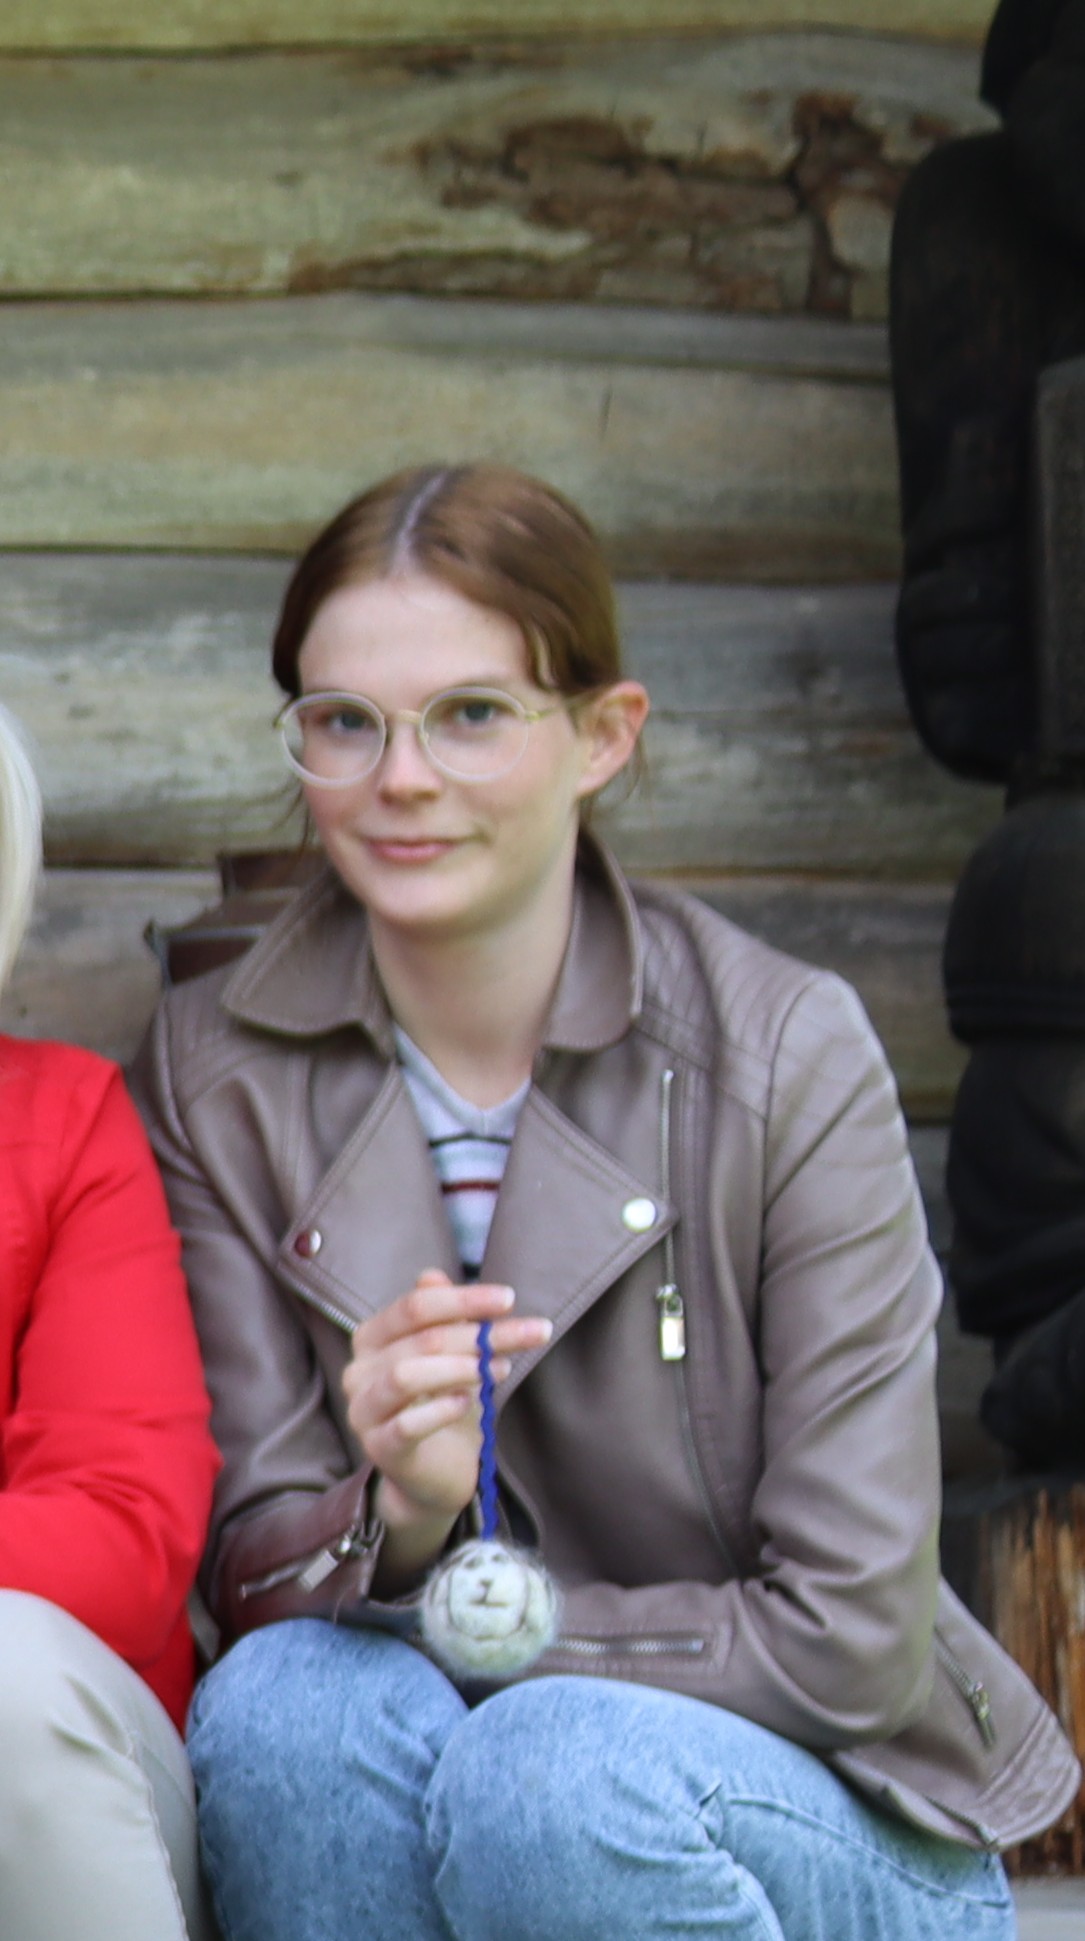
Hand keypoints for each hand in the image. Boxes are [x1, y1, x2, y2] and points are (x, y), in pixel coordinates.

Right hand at [342, 1270, 551, 1580]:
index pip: (414, 1307)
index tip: (510, 1300)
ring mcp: (364, 1411)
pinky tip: (468, 1402)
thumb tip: (432, 1276)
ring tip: (500, 1368)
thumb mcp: (451, 1355)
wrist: (436, 1475)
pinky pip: (407, 1424)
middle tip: (529, 1333)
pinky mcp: (379, 1448)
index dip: (464, 1299)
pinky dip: (442, 1409)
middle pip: (422, 1339)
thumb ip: (442, 1318)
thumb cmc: (443, 1404)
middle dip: (480, 1333)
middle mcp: (358, 1371)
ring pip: (408, 1375)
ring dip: (463, 1367)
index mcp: (371, 1338)